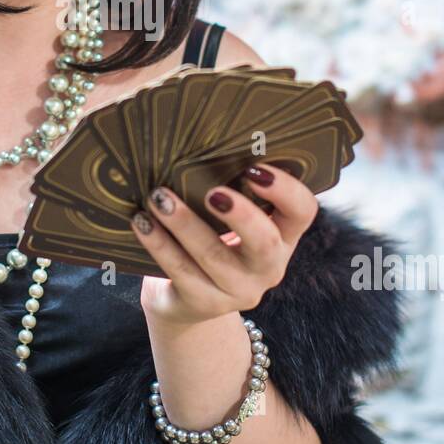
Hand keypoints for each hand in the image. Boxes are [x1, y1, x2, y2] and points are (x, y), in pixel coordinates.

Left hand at [131, 164, 318, 325]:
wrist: (186, 302)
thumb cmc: (213, 242)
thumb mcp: (233, 222)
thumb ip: (233, 191)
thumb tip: (201, 139)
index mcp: (283, 238)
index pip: (302, 211)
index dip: (285, 190)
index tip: (254, 169)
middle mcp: (268, 268)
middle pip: (265, 243)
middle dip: (240, 215)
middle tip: (213, 192)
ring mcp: (237, 290)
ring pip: (213, 256)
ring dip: (185, 223)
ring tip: (160, 197)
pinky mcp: (203, 304)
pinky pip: (179, 270)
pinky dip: (159, 243)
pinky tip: (142, 221)